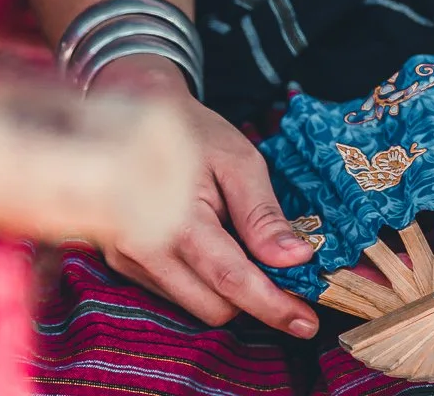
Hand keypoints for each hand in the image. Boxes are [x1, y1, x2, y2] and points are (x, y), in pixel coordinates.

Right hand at [93, 55, 319, 334]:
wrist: (130, 111)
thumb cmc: (191, 132)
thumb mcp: (237, 159)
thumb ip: (262, 214)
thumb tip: (296, 260)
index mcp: (177, 219)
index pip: (232, 280)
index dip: (273, 306)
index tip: (308, 322)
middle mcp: (146, 250)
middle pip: (215, 306)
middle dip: (254, 298)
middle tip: (287, 276)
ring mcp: (130, 261)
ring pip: (195, 304)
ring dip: (229, 290)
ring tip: (245, 246)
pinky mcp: (125, 265)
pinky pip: (175, 292)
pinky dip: (205, 280)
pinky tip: (215, 245)